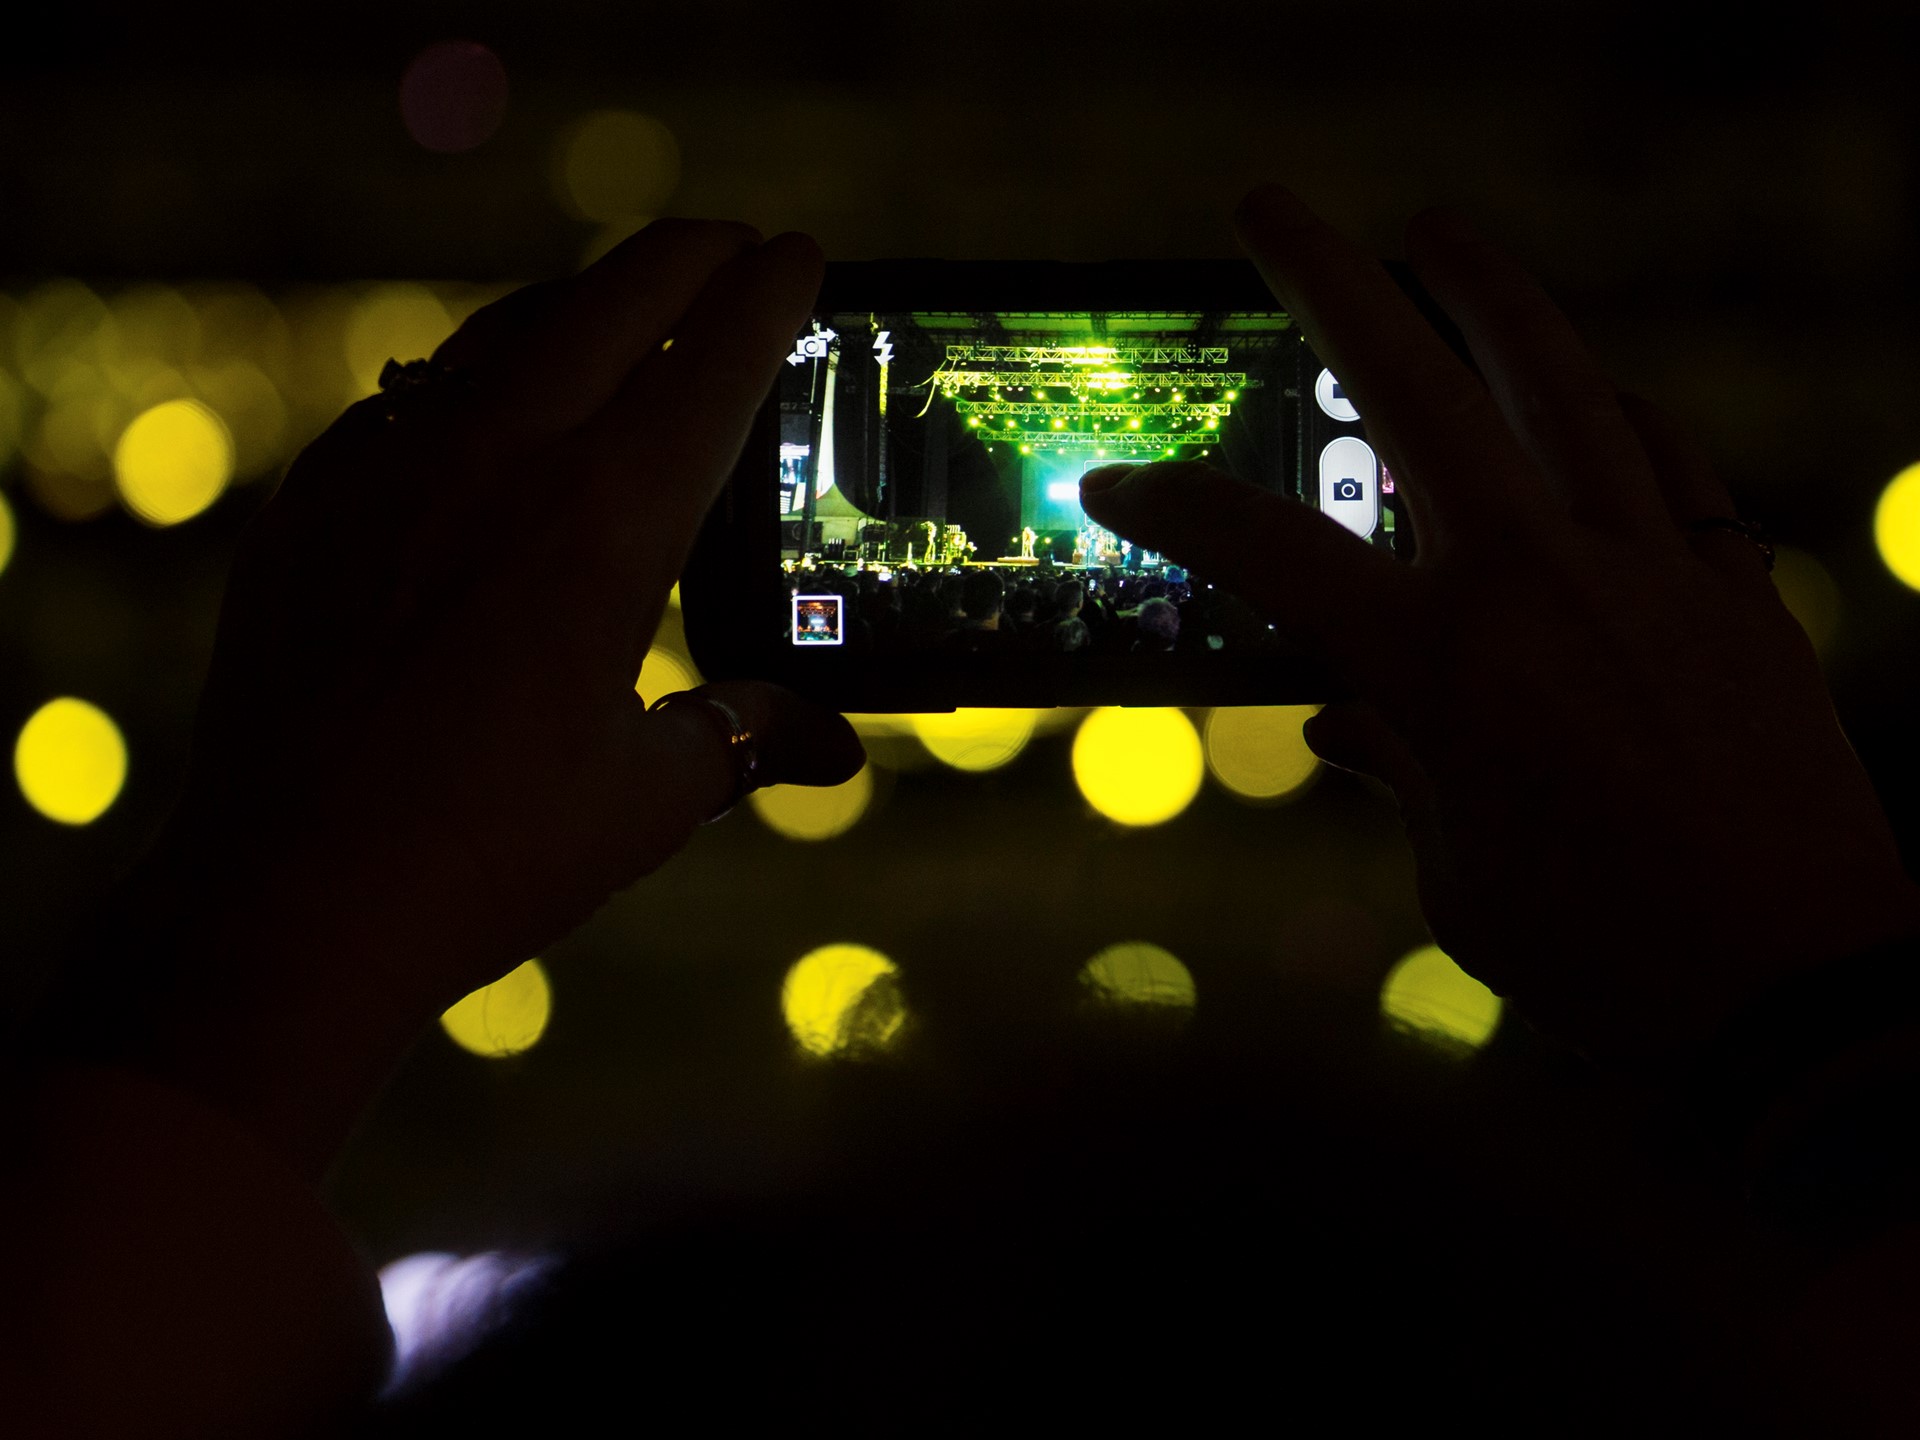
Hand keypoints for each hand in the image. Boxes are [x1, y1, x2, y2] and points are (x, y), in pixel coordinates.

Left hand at [80, 222, 862, 1170]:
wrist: (289, 894)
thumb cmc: (487, 852)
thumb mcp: (646, 797)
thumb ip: (745, 739)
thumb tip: (832, 747)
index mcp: (608, 522)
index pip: (714, 364)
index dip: (767, 296)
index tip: (800, 253)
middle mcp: (502, 464)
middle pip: (611, 303)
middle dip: (685, 256)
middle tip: (730, 245)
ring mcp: (394, 469)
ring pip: (505, 332)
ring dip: (581, 300)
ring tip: (624, 302)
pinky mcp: (318, 502)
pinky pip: (412, 397)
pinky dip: (478, 374)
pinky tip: (489, 404)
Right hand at [1081, 188, 1919, 1072]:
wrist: (1804, 990)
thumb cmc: (1608, 957)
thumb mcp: (1462, 877)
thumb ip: (1401, 775)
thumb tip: (1350, 726)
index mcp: (1444, 669)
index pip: (1272, 552)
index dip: (1178, 508)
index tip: (1116, 485)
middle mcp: (1539, 588)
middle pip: (1416, 395)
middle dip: (1330, 283)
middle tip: (1272, 209)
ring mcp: (1648, 571)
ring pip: (1559, 388)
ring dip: (1489, 295)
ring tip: (1438, 230)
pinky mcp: (1734, 589)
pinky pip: (1667, 460)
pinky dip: (1616, 410)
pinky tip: (1590, 392)